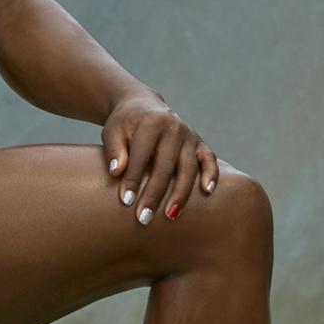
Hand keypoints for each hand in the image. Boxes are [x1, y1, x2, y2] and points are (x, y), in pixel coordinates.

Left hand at [102, 90, 218, 222]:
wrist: (143, 106)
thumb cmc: (124, 125)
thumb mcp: (112, 131)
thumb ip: (114, 150)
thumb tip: (116, 172)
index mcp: (151, 123)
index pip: (142, 155)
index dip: (133, 179)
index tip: (126, 201)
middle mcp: (174, 127)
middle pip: (166, 165)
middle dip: (155, 194)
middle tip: (144, 218)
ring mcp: (189, 135)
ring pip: (189, 167)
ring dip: (181, 193)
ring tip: (171, 216)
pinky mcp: (200, 143)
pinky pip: (209, 159)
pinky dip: (211, 174)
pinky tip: (207, 192)